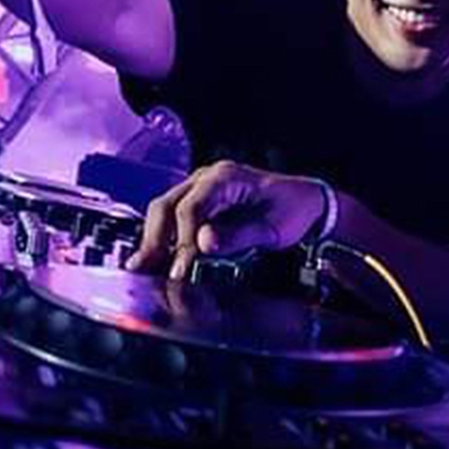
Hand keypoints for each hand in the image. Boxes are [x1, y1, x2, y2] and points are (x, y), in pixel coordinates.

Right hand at [125, 160, 328, 280]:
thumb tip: (203, 244)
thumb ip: (239, 236)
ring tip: (143, 269)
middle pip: (166, 205)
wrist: (306, 203)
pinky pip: (172, 218)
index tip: (181, 267)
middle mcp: (207, 178)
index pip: (191, 207)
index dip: (182, 240)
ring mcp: (200, 189)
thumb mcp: (273, 228)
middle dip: (155, 239)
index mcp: (226, 177)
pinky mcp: (198, 203)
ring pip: (163, 211)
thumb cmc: (293, 210)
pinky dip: (163, 239)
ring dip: (153, 240)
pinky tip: (157, 261)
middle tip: (146, 270)